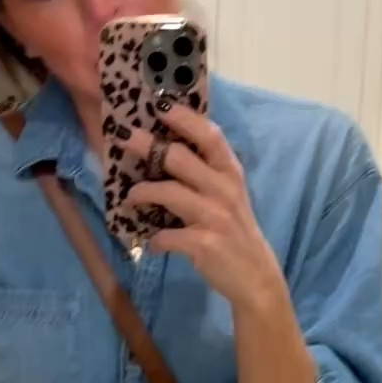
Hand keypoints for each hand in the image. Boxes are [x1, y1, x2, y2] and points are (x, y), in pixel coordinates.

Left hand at [128, 107, 286, 315]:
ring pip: (170, 193)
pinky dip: (155, 240)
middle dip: (149, 146)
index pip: (210, 136)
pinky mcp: (203, 244)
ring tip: (131, 196)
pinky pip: (167, 236)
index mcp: (231, 174)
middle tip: (125, 139)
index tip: (160, 105)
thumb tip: (167, 153)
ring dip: (144, 192)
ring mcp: (214, 217)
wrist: (256, 277)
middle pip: (181, 158)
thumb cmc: (236, 232)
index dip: (185, 118)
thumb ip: (207, 174)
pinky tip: (153, 243)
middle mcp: (224, 190)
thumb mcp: (230, 196)